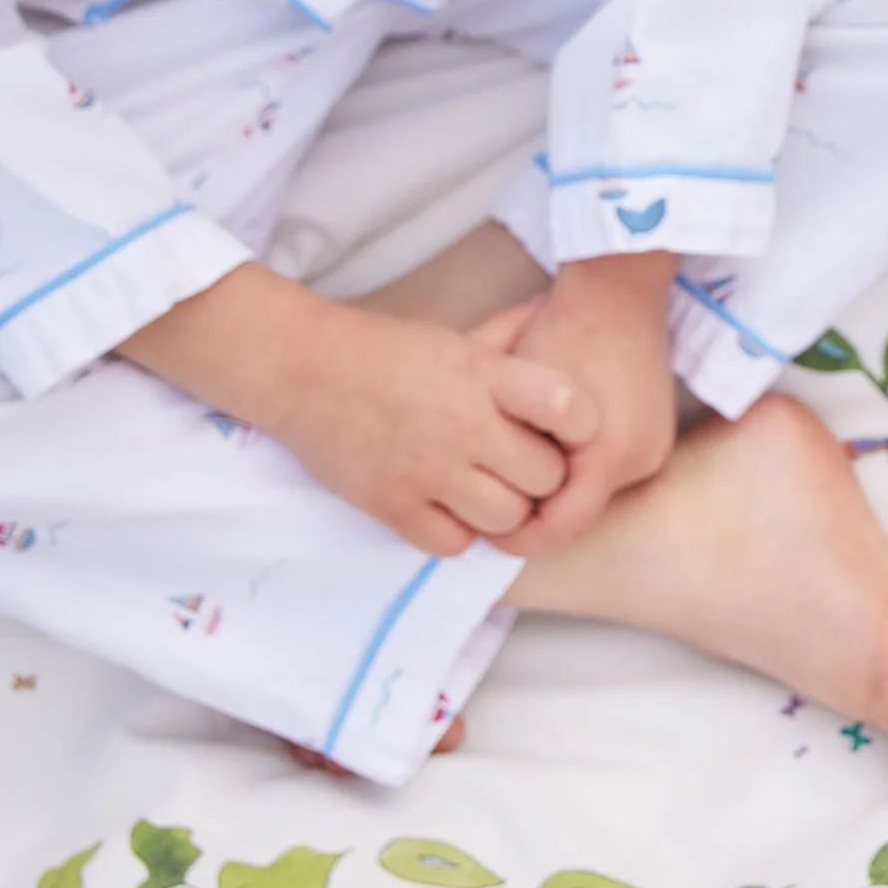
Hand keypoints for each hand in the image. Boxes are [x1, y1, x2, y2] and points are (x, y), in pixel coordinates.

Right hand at [122, 267, 593, 555]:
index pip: (570, 409)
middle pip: (546, 478)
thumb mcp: (464, 343)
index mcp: (486, 375)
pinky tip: (449, 506)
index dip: (581, 427)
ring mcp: (427, 469)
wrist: (306, 370)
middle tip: (523, 466)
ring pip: (507, 519)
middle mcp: (463, 424)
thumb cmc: (392, 353)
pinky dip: (459, 532)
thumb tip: (573, 381)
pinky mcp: (391, 505)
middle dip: (543, 476)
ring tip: (488, 489)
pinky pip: (454, 544)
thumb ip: (514, 370)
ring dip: (506, 510)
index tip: (569, 431)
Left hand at [484, 252, 681, 556]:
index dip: (515, 537)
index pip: (556, 533)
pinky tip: (554, 440)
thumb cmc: (560, 332)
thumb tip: (469, 495)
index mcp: (609, 457)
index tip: (484, 523)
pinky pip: (611, 470)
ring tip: (522, 458)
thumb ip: (496, 449)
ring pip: (593, 493)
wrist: (617, 287)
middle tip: (494, 489)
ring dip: (559, 486)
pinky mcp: (657, 435)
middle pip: (577, 514)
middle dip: (536, 510)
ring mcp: (654, 448)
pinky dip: (581, 466)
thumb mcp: (514, 396)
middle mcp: (640, 461)